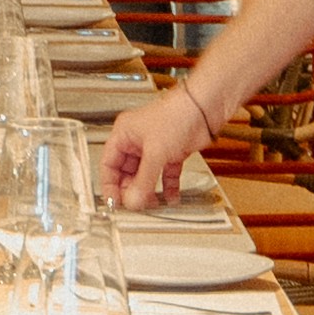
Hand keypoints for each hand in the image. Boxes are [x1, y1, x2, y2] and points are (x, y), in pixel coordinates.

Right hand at [99, 88, 210, 211]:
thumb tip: (133, 201)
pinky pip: (166, 174)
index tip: (115, 202)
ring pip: (146, 175)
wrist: (204, 108)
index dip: (110, 184)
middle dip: (131, 190)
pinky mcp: (172, 152)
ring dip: (149, 191)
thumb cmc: (176, 115)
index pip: (109, 164)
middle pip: (127, 172)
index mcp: (124, 134)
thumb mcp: (155, 152)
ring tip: (151, 204)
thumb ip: (143, 180)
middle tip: (135, 205)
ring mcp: (155, 147)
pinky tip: (170, 197)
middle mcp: (137, 141)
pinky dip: (168, 187)